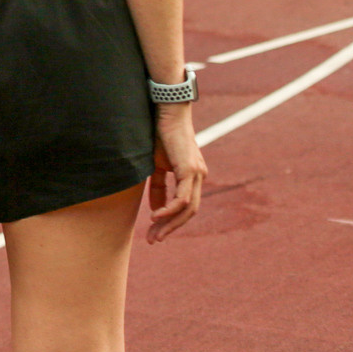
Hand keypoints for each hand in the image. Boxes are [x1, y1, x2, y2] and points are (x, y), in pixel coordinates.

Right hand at [146, 104, 204, 242]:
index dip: (169, 222)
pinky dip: (169, 209)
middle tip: (153, 240)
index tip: (154, 232)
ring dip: (170, 224)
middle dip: (170, 228)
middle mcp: (198, 177)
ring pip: (188, 209)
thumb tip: (156, 210)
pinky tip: (155, 216)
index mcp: (192, 177)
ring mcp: (196, 174)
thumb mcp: (156, 164)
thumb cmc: (160, 134)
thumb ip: (158, 187)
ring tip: (154, 233)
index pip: (184, 207)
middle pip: (188, 213)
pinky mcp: (190, 170)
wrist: (166, 111)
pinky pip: (182, 198)